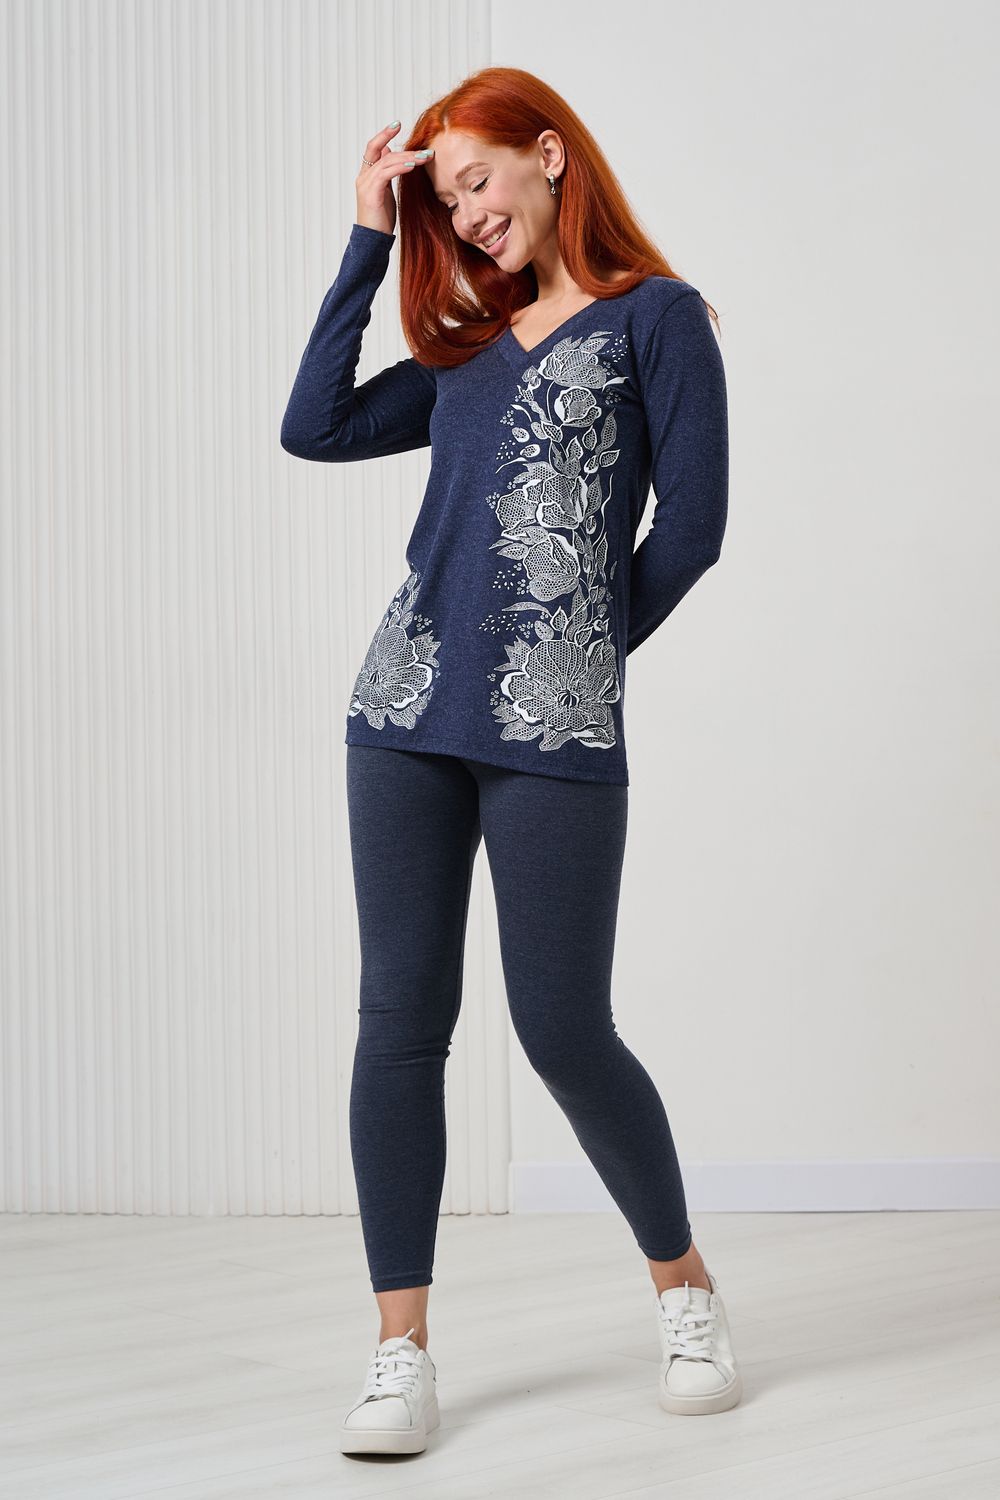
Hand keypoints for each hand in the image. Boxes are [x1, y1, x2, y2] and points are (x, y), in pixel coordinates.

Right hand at [355, 122, 432, 236]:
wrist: (371, 241)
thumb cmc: (380, 220)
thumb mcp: (386, 192)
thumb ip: (388, 174)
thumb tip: (393, 156)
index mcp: (367, 175)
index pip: (374, 148)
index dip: (384, 134)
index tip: (397, 124)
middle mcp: (364, 176)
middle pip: (380, 150)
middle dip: (403, 147)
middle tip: (424, 148)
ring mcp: (366, 184)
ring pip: (387, 161)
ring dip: (408, 157)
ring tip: (425, 157)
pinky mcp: (371, 193)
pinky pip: (386, 174)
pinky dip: (400, 167)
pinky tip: (413, 165)